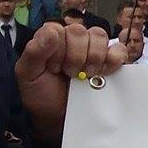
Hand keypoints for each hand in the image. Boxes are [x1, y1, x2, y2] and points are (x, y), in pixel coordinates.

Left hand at [15, 22, 125, 145]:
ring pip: (99, 36)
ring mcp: (93, 49)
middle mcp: (72, 39)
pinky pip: (119, 50)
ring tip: (87, 75)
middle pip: (80, 31)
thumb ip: (34, 51)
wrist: (60, 118)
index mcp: (51, 38)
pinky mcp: (111, 62)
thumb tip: (53, 32)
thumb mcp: (28, 74)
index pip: (59, 29)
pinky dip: (114, 59)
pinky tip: (104, 72)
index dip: (59, 49)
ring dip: (94, 57)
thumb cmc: (42, 95)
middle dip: (76, 56)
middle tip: (70, 74)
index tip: (55, 68)